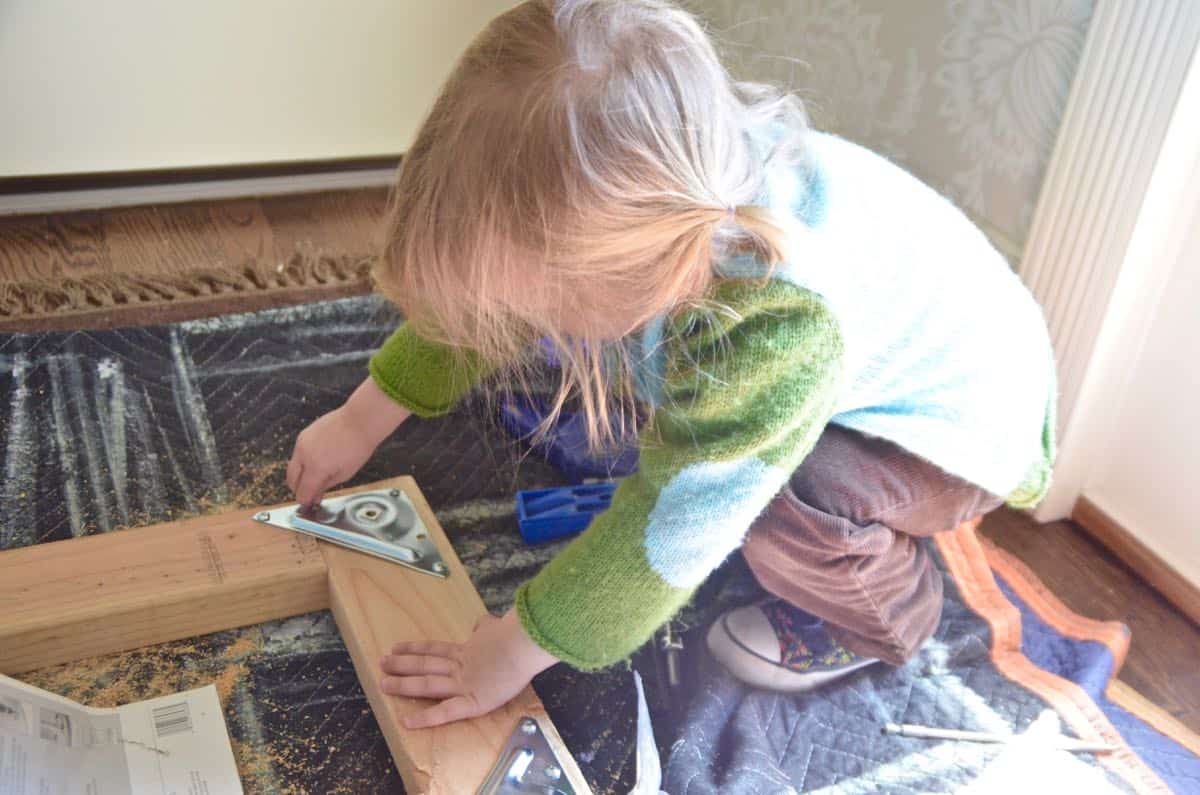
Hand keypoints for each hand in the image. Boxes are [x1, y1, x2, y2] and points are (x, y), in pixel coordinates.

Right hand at [287, 377, 409, 505]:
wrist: (360, 420)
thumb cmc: (358, 446)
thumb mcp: (345, 473)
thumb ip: (326, 486)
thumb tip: (315, 495)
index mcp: (316, 468)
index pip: (302, 491)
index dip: (305, 501)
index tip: (308, 504)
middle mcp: (304, 455)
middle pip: (291, 480)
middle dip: (298, 489)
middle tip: (310, 494)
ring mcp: (301, 443)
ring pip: (292, 466)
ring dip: (299, 476)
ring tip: (315, 479)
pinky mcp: (303, 435)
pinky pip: (297, 454)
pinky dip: (302, 462)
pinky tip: (316, 463)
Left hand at [380, 609, 557, 728]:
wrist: (524, 645)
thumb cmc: (516, 635)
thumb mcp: (497, 626)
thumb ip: (487, 627)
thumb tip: (484, 622)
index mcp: (467, 650)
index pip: (435, 649)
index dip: (415, 649)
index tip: (397, 648)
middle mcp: (460, 667)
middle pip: (425, 665)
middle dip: (401, 665)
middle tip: (382, 664)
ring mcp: (463, 684)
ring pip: (427, 683)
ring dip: (404, 684)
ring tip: (384, 684)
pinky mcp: (472, 702)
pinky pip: (445, 712)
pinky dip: (426, 718)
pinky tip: (407, 722)